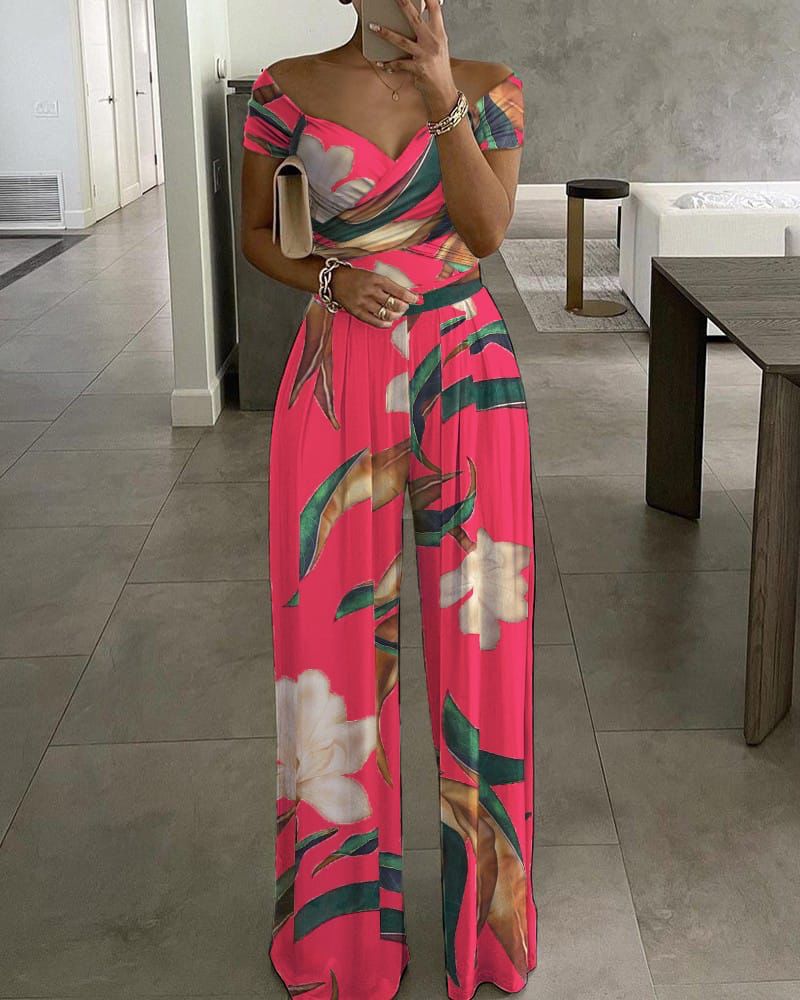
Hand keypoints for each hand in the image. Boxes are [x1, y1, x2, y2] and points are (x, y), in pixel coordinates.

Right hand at [330, 266, 418, 327]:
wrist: (335, 281)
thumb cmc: (356, 278)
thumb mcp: (372, 276)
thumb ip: (386, 285)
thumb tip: (403, 295)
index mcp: (376, 279)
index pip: (397, 289)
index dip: (409, 296)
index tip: (416, 299)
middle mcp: (370, 291)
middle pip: (393, 303)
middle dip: (403, 307)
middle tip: (405, 307)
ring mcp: (363, 302)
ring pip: (385, 313)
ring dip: (395, 315)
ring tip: (397, 314)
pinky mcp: (357, 312)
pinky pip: (374, 321)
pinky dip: (384, 323)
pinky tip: (389, 322)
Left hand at [368, 0, 457, 117]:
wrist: (443, 91)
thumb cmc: (439, 69)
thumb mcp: (439, 46)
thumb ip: (431, 31)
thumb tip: (421, 17)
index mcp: (439, 34)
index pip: (435, 9)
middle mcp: (433, 42)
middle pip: (415, 19)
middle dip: (404, 5)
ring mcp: (425, 55)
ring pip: (401, 41)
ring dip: (385, 34)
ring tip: (373, 27)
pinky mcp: (418, 69)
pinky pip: (399, 64)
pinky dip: (388, 64)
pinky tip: (381, 63)